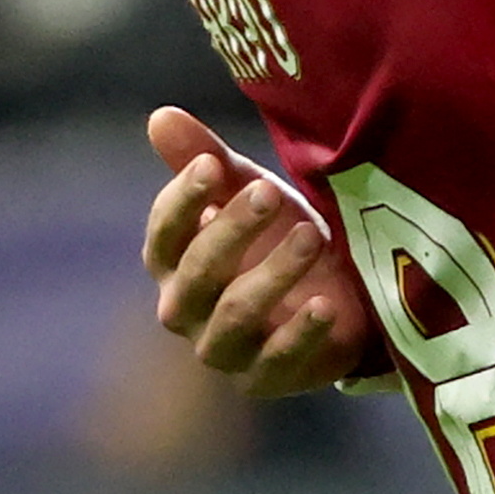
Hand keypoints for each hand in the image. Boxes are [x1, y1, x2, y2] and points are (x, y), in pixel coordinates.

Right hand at [142, 107, 374, 396]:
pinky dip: (300, 334)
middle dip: (232, 231)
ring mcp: (225, 349)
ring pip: (235, 315)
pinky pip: (277, 362)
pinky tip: (325, 305)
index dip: (182, 201)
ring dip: (272, 274)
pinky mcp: (267, 378)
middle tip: (269, 193)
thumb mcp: (246, 193)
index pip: (163, 235)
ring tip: (313, 233)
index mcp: (174, 264)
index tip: (213, 165)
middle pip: (198, 272)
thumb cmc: (274, 237)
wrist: (334, 293)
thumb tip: (160, 115)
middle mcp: (187, 311)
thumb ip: (204, 159)